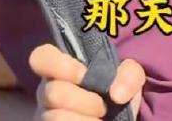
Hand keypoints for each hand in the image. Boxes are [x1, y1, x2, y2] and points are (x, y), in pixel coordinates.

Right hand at [29, 44, 143, 119]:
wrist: (118, 116)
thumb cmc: (118, 90)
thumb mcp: (130, 76)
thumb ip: (129, 75)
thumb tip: (116, 94)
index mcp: (62, 68)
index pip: (40, 57)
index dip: (59, 65)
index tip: (84, 74)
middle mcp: (47, 91)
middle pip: (52, 92)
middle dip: (85, 100)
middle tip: (103, 106)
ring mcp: (45, 115)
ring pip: (54, 117)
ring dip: (84, 120)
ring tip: (100, 120)